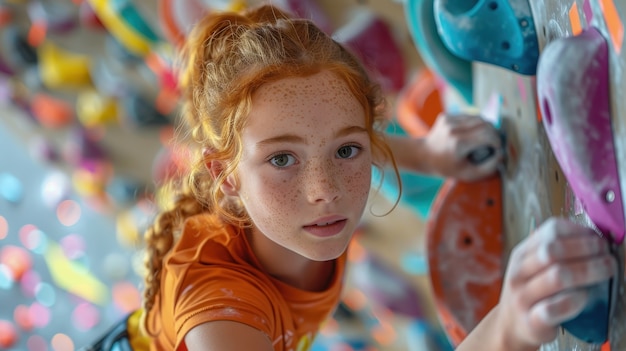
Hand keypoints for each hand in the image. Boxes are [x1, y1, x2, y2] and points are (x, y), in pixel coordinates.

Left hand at [423, 113, 502, 180]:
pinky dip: (474, 124)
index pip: (487, 134)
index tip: (497, 149)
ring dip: (485, 127)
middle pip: (485, 123)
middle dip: (493, 133)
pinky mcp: (446, 116)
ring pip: (478, 117)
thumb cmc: (447, 167)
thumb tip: (501, 154)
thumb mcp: (468, 174)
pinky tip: (471, 134)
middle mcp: (453, 128)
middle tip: (493, 143)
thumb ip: (489, 167)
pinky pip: (468, 116)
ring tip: (484, 139)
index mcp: (458, 143)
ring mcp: (448, 120)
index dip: (497, 141)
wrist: (424, 156)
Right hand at [495, 218, 615, 349]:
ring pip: (557, 277)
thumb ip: (558, 253)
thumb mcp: (535, 267)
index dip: (579, 232)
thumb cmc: (533, 293)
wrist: (511, 325)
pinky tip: (584, 298)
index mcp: (522, 253)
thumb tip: (597, 240)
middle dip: (587, 250)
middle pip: (553, 252)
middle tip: (607, 255)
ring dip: (588, 271)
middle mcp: (519, 272)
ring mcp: (523, 297)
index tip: (598, 238)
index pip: (551, 230)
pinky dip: (575, 301)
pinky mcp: (532, 321)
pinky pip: (555, 308)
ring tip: (607, 271)